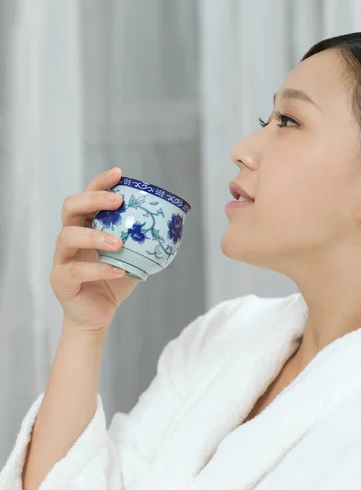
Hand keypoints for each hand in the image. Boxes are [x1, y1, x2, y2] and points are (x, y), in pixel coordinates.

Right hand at [49, 167, 139, 332]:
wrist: (97, 315)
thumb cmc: (113, 282)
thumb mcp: (132, 257)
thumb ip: (143, 241)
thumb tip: (172, 226)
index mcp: (85, 227)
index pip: (87, 198)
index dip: (100, 183)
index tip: (119, 173)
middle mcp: (69, 238)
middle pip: (70, 207)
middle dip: (93, 199)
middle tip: (118, 201)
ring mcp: (62, 258)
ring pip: (68, 236)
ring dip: (95, 235)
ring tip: (119, 243)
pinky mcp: (60, 280)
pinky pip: (75, 271)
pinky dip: (99, 269)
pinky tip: (118, 270)